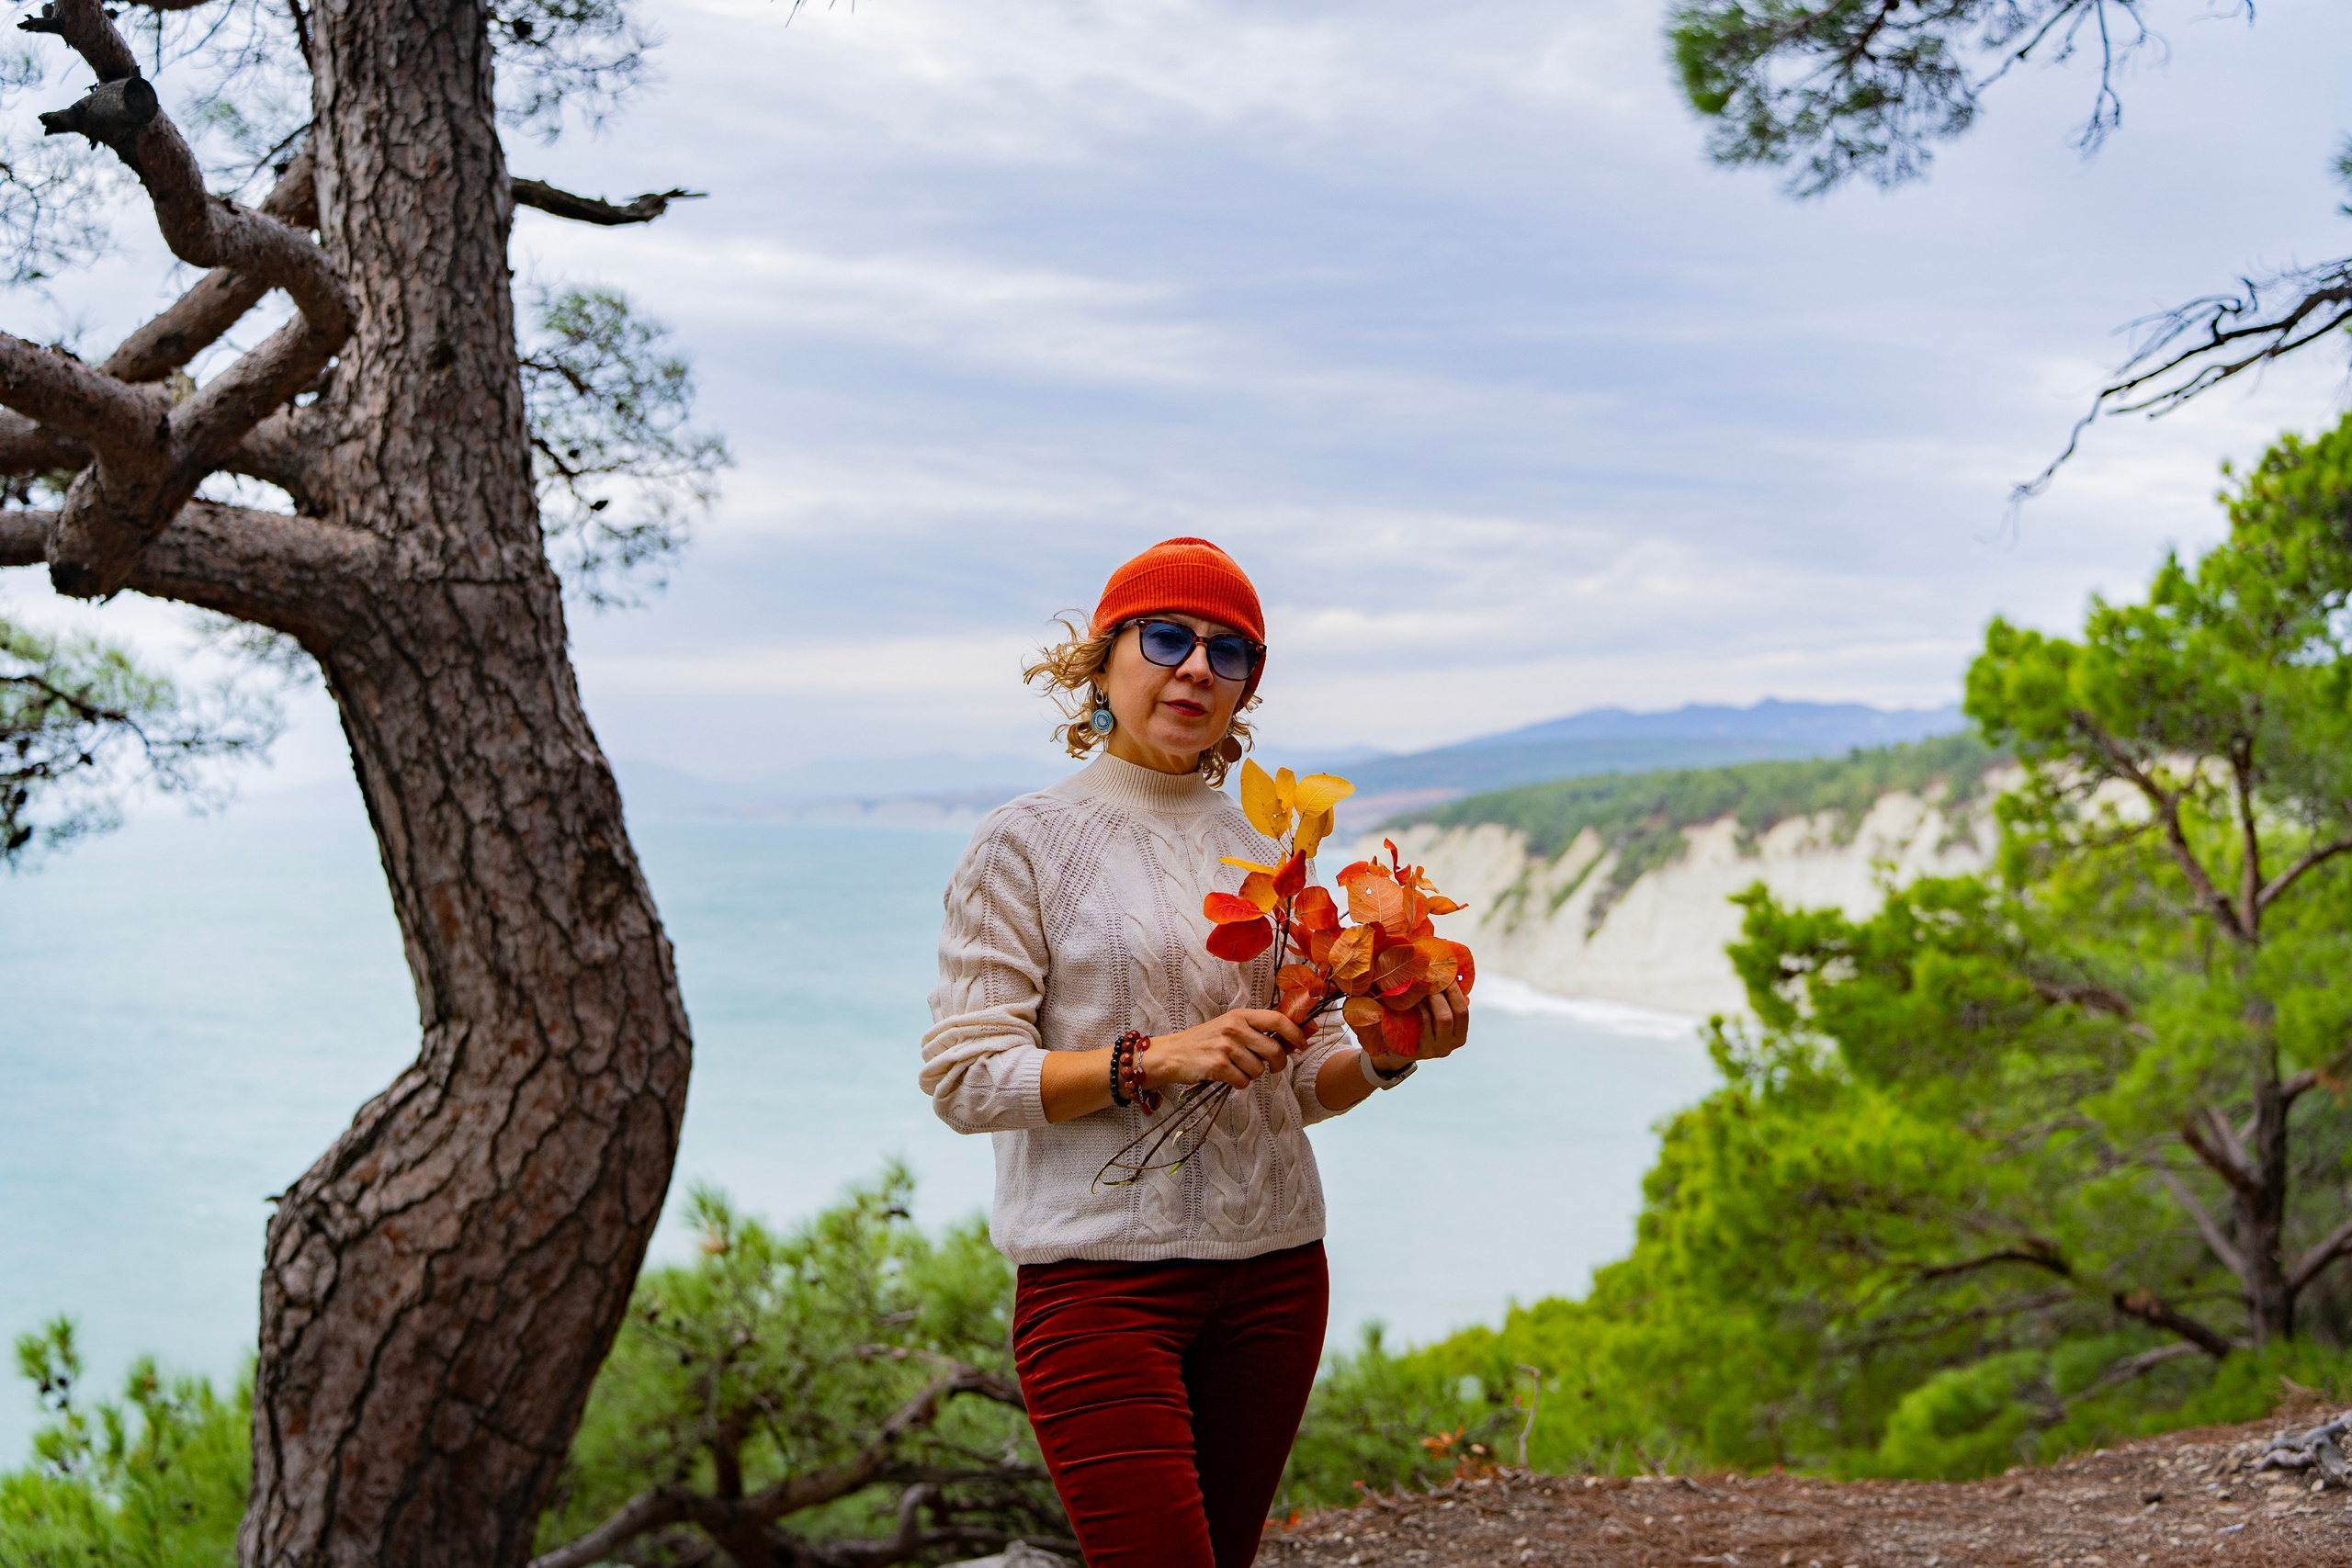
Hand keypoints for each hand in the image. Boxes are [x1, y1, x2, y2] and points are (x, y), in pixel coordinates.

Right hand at [1143, 1009, 1306, 1091]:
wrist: (1172, 1053)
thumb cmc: (1204, 1041)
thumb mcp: (1230, 1027)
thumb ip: (1256, 1031)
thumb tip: (1289, 1042)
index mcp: (1241, 1015)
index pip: (1278, 1020)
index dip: (1295, 1033)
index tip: (1303, 1044)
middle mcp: (1234, 1028)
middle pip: (1274, 1050)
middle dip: (1279, 1063)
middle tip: (1274, 1067)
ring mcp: (1226, 1047)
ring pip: (1259, 1069)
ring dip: (1252, 1074)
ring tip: (1237, 1068)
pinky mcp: (1218, 1066)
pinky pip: (1244, 1082)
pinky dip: (1239, 1083)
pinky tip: (1227, 1076)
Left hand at [1347, 982, 1469, 1073]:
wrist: (1396, 1051)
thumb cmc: (1418, 1027)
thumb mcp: (1434, 1018)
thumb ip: (1443, 1003)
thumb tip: (1446, 971)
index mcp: (1458, 1036)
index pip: (1463, 1011)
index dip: (1455, 992)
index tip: (1446, 974)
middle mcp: (1448, 1046)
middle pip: (1452, 1016)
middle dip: (1443, 993)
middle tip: (1432, 976)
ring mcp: (1433, 1050)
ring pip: (1440, 1019)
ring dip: (1431, 998)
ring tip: (1422, 983)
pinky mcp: (1417, 1050)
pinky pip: (1422, 1024)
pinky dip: (1420, 1007)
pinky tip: (1412, 997)